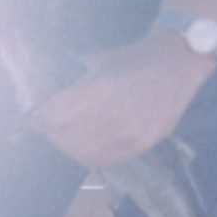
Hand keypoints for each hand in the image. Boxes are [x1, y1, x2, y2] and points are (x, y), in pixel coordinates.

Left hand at [29, 30, 212, 168]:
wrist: (178, 61)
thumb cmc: (133, 57)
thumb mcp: (96, 63)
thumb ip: (72, 88)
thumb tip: (45, 105)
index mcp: (95, 89)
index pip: (50, 117)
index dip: (39, 119)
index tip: (38, 116)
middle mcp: (109, 115)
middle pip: (63, 138)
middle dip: (53, 133)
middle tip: (52, 127)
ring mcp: (127, 133)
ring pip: (82, 153)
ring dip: (70, 146)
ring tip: (70, 137)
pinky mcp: (141, 144)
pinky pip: (106, 159)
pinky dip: (92, 155)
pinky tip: (90, 145)